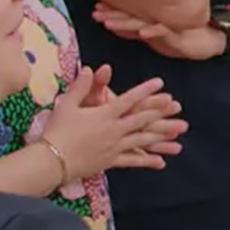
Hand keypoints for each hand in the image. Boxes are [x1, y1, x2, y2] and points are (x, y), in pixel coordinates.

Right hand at [40, 64, 185, 179]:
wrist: (51, 160)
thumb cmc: (57, 130)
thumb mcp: (67, 104)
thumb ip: (81, 86)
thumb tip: (89, 67)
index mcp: (104, 114)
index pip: (129, 99)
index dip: (146, 90)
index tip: (160, 83)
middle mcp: (114, 130)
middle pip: (142, 119)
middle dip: (160, 112)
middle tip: (177, 106)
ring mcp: (114, 147)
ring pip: (142, 140)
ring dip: (162, 136)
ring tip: (177, 134)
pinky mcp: (111, 162)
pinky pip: (132, 161)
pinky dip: (147, 161)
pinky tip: (161, 162)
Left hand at [91, 3, 225, 60]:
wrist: (211, 40)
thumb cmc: (184, 39)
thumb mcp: (159, 38)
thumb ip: (142, 32)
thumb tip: (122, 28)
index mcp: (150, 22)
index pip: (128, 15)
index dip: (112, 12)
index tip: (95, 9)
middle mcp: (157, 21)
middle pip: (132, 16)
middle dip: (112, 15)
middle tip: (96, 12)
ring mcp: (168, 27)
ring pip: (144, 22)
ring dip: (126, 22)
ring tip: (109, 23)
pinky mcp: (179, 35)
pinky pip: (164, 32)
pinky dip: (153, 31)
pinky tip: (141, 32)